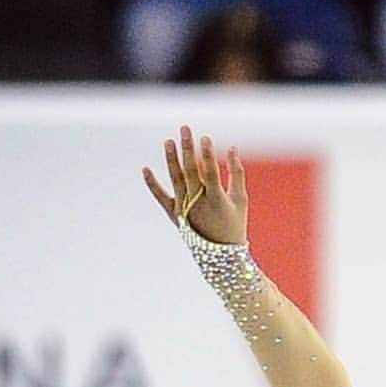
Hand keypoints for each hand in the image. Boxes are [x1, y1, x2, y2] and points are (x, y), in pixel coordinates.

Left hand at [142, 125, 247, 245]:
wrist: (221, 257)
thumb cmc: (234, 225)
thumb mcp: (240, 200)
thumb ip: (237, 173)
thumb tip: (232, 147)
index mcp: (217, 201)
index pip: (210, 173)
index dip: (207, 155)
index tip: (205, 138)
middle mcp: (198, 205)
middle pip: (190, 172)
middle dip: (187, 149)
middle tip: (184, 129)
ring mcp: (184, 210)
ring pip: (175, 180)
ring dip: (171, 160)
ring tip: (168, 141)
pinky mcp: (175, 215)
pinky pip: (161, 198)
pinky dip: (152, 184)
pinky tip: (145, 168)